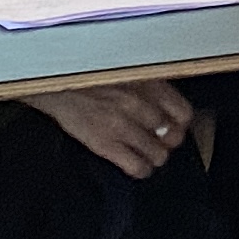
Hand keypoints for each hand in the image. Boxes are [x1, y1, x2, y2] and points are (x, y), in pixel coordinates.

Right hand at [29, 79, 199, 178]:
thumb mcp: (128, 69)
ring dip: (154, 157)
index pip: (183, 114)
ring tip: (145, 152)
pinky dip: (141, 169)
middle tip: (158, 141)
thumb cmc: (90, 75)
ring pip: (158, 155)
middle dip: (167, 142)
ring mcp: (123, 126)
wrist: (55, 83)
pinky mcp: (105, 144)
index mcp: (147, 83)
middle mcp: (139, 104)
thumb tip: (168, 106)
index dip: (180, 124)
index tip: (173, 126)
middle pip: (173, 137)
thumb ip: (151, 86)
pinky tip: (135, 164)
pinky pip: (137, 167)